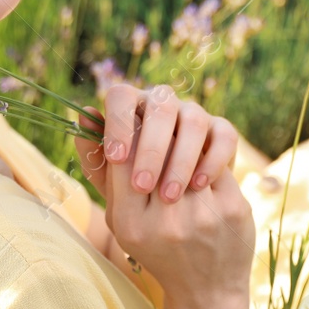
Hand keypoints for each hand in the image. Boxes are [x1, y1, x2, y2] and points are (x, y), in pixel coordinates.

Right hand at [73, 84, 254, 307]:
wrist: (205, 290)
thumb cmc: (156, 247)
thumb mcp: (119, 217)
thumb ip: (101, 169)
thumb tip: (86, 113)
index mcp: (129, 222)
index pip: (122, 155)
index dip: (127, 133)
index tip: (133, 130)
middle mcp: (164, 220)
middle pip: (157, 149)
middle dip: (157, 134)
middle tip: (159, 129)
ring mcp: (201, 215)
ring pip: (189, 149)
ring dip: (183, 142)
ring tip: (180, 146)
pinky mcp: (231, 208)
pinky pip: (216, 162)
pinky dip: (209, 158)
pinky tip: (204, 168)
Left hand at [74, 82, 241, 202]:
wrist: (179, 212)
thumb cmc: (138, 191)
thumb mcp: (112, 183)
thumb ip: (95, 157)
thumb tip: (83, 121)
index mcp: (132, 107)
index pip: (121, 96)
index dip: (118, 123)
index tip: (115, 158)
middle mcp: (164, 103)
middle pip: (160, 107)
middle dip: (151, 148)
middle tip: (142, 185)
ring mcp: (195, 114)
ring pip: (193, 121)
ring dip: (180, 159)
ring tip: (169, 196)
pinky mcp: (222, 131)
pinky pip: (224, 136)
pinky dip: (213, 160)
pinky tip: (199, 185)